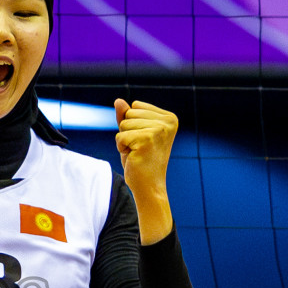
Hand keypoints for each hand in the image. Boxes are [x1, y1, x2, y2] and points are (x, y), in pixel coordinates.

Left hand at [114, 97, 177, 243]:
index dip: (132, 124)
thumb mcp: (133, 133)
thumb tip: (118, 101)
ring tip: (137, 153)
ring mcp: (159, 130)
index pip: (135, 106)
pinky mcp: (147, 139)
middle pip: (128, 113)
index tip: (143, 140)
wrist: (149, 186)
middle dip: (128, 132)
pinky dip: (121, 147)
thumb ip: (126, 116)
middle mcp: (168, 122)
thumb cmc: (141, 160)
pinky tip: (134, 157)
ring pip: (123, 123)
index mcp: (169, 118)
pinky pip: (120, 136)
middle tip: (139, 149)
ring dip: (125, 140)